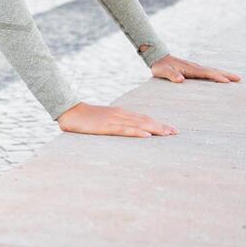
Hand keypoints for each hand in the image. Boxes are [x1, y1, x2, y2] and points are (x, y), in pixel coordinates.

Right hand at [56, 102, 176, 136]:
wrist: (69, 111)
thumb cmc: (84, 118)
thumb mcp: (102, 120)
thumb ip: (113, 124)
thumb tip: (123, 131)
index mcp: (120, 113)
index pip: (143, 118)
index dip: (157, 123)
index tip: (170, 129)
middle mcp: (121, 115)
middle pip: (145, 120)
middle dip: (161, 127)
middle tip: (176, 133)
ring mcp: (114, 120)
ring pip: (139, 124)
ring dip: (155, 129)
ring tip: (168, 134)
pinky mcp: (107, 126)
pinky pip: (125, 129)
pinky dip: (137, 132)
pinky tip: (147, 135)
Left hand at [148, 54, 241, 83]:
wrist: (157, 57)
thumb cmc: (160, 66)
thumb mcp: (163, 71)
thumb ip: (171, 75)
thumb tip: (181, 80)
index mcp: (190, 69)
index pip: (206, 73)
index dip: (217, 77)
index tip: (227, 82)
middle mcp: (195, 67)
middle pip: (214, 71)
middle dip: (226, 75)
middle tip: (239, 79)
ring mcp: (195, 68)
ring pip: (212, 71)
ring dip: (224, 74)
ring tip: (235, 79)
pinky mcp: (194, 70)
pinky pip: (208, 73)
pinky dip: (217, 75)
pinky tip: (220, 79)